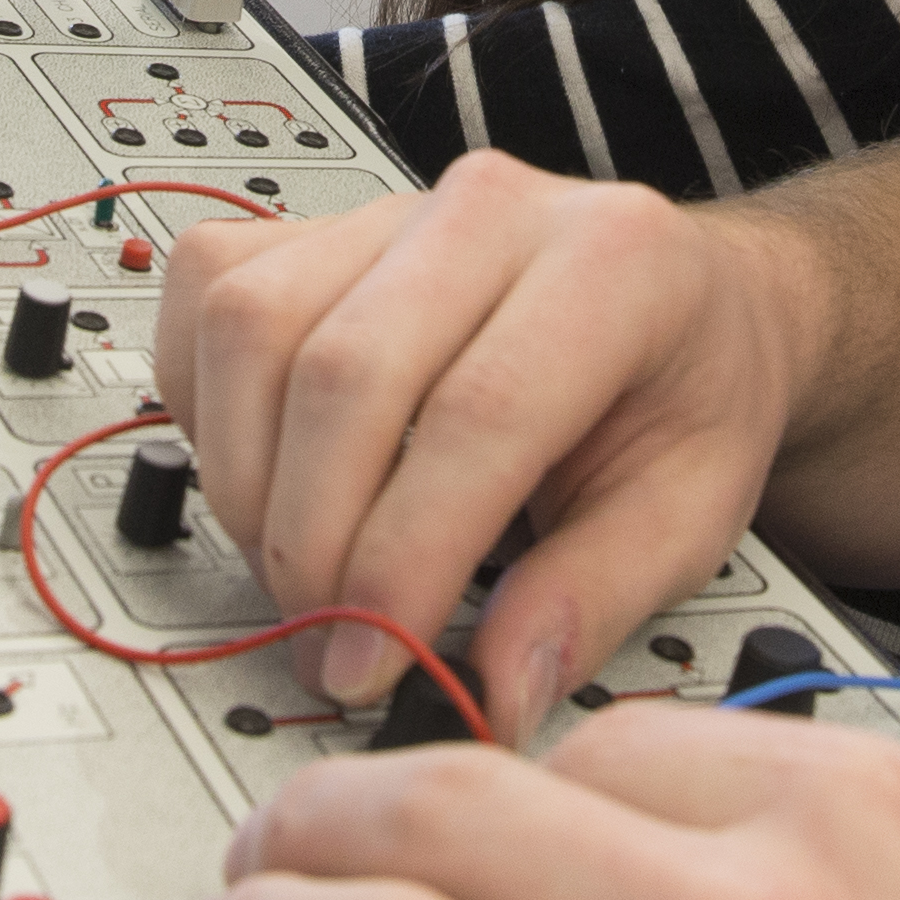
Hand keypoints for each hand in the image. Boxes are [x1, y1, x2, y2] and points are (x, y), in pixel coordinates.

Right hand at [152, 151, 808, 738]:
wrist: (680, 301)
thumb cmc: (685, 393)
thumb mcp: (692, 512)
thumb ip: (592, 602)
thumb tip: (489, 692)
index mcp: (615, 262)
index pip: (477, 411)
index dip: (403, 559)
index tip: (373, 661)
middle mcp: (493, 208)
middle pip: (345, 369)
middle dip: (313, 540)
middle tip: (330, 639)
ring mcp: (393, 207)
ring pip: (253, 323)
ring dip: (249, 481)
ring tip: (300, 569)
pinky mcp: (314, 224)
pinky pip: (208, 293)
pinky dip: (207, 405)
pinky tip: (267, 475)